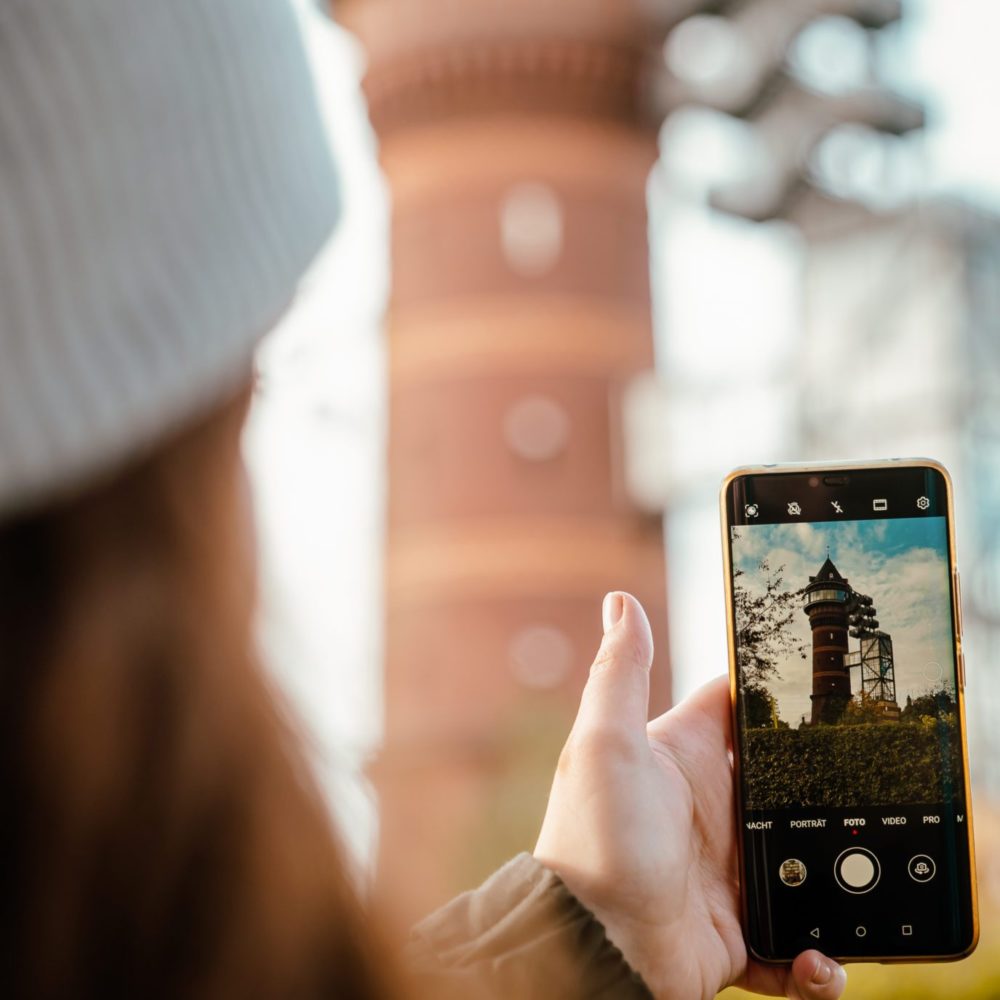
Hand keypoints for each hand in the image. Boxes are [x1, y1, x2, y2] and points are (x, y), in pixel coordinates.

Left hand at [534, 592, 846, 999]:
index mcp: (686, 756)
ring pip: (805, 860)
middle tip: (881, 785)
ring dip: (835, 872)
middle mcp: (712, 809)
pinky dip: (816, 959)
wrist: (591, 949)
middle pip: (789, 778)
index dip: (777, 687)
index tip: (830, 674)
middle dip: (829, 780)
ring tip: (864, 882)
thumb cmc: (592, 840)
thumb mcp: (605, 746)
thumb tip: (619, 600)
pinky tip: (816, 958)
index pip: (738, 705)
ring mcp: (730, 869)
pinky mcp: (740, 929)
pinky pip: (796, 944)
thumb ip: (620, 673)